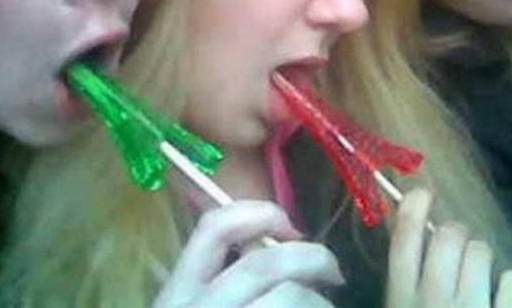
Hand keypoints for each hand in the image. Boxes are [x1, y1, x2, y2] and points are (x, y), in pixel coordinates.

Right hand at [153, 200, 342, 307]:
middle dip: (311, 259)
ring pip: (288, 296)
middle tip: (334, 270)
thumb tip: (277, 246)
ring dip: (319, 300)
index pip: (212, 229)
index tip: (289, 224)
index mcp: (177, 294)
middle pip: (262, 264)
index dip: (256, 213)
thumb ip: (225, 279)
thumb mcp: (200, 305)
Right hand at [385, 188, 511, 307]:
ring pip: (480, 250)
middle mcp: (434, 303)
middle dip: (455, 233)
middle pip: (447, 236)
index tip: (422, 192)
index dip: (413, 209)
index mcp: (401, 301)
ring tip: (478, 278)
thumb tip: (417, 238)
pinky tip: (503, 299)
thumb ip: (406, 284)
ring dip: (480, 257)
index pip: (403, 241)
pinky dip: (510, 286)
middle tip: (458, 247)